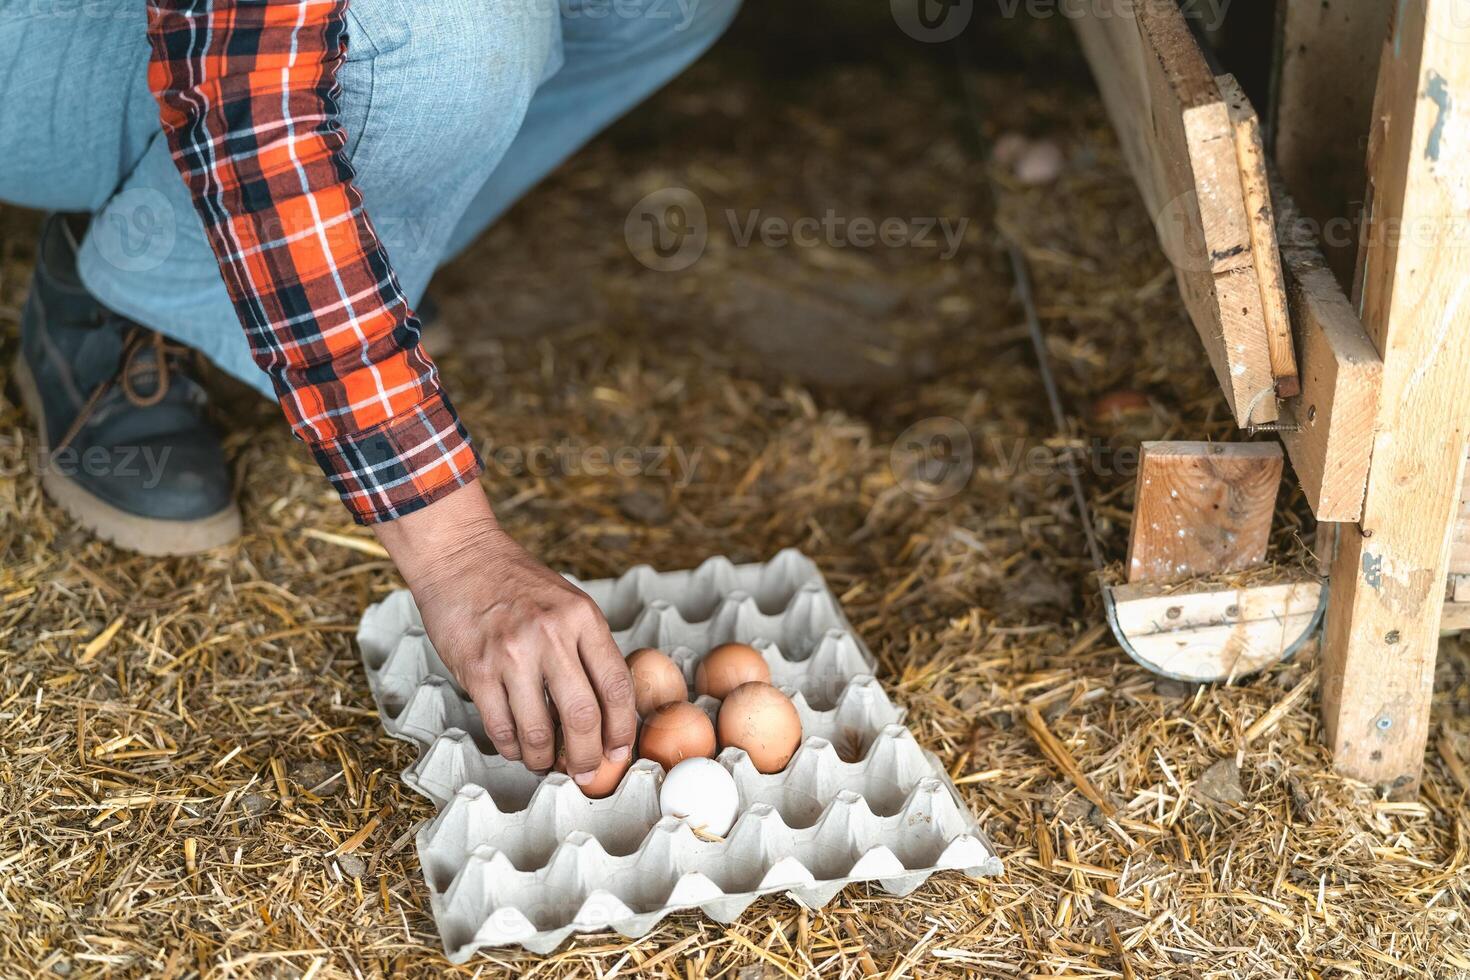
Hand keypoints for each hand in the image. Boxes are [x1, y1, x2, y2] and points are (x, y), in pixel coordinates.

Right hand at [372, 483, 635, 781]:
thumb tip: (607, 710)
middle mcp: (551, 635)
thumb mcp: (569, 603)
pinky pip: (500, 727)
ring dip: (544, 759)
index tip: (620, 751)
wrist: (461, 557)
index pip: (616, 685)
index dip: (622, 729)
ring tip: (546, 763)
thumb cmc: (517, 584)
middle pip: (582, 716)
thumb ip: (588, 648)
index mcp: (583, 618)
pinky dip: (511, 748)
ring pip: (538, 731)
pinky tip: (516, 748)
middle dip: (588, 756)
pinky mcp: (477, 669)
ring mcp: (511, 653)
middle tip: (587, 772)